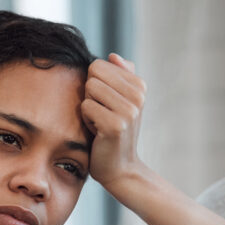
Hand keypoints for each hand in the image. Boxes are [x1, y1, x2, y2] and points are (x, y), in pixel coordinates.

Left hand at [81, 53, 146, 187]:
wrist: (120, 168)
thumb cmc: (114, 132)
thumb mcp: (121, 101)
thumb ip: (119, 76)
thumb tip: (113, 56)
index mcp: (139, 85)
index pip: (99, 65)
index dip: (95, 85)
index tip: (106, 105)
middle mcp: (138, 95)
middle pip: (92, 76)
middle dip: (91, 96)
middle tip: (102, 115)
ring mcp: (129, 110)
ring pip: (89, 90)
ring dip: (88, 108)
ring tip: (100, 123)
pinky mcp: (115, 125)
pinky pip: (86, 107)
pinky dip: (87, 121)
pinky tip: (98, 133)